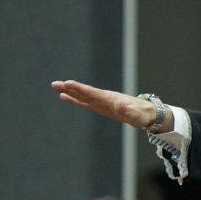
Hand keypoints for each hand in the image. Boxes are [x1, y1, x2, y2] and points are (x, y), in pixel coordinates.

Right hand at [51, 79, 173, 132]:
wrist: (146, 112)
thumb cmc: (141, 115)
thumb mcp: (135, 115)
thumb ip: (127, 111)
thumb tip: (118, 104)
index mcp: (110, 99)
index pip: (92, 92)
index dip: (80, 89)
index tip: (68, 83)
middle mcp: (103, 98)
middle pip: (84, 92)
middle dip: (70, 88)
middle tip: (55, 84)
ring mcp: (101, 102)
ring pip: (82, 95)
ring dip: (69, 91)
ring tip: (55, 86)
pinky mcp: (100, 107)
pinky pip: (85, 102)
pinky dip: (75, 99)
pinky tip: (64, 97)